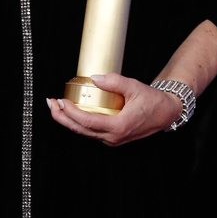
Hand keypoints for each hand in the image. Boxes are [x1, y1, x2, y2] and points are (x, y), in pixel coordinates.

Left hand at [46, 73, 180, 146]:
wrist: (166, 113)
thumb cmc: (152, 101)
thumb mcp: (135, 87)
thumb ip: (115, 82)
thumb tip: (95, 78)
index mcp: (119, 127)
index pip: (88, 122)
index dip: (71, 113)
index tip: (61, 101)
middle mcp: (113, 137)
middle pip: (81, 130)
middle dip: (62, 118)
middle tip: (51, 105)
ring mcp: (112, 139)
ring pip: (84, 133)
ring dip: (69, 121)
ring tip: (56, 108)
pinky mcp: (112, 137)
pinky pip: (91, 132)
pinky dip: (79, 123)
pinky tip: (71, 112)